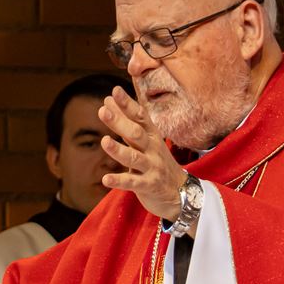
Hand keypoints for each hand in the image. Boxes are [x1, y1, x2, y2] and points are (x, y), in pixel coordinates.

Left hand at [100, 87, 187, 221]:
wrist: (180, 191)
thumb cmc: (157, 161)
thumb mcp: (145, 139)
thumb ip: (126, 121)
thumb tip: (107, 99)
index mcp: (151, 135)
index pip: (139, 116)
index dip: (128, 104)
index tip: (115, 91)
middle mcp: (152, 148)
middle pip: (136, 133)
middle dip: (119, 122)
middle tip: (102, 111)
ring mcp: (152, 167)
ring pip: (134, 157)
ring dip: (118, 150)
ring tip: (104, 141)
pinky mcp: (149, 185)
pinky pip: (133, 183)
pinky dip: (119, 181)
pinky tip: (106, 179)